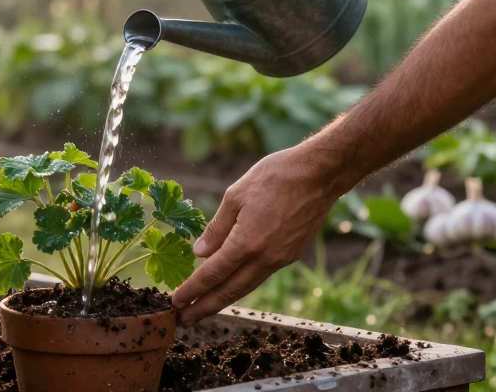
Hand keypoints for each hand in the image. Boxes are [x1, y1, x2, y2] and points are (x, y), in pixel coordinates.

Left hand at [171, 145, 340, 326]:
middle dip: (204, 308)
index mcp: (247, 242)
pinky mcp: (292, 254)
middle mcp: (265, 258)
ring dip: (222, 300)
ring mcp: (281, 259)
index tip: (175, 302)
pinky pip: (261, 274)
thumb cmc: (275, 177)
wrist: (319, 174)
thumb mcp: (236, 195)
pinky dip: (242, 283)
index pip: (212, 274)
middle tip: (182, 321)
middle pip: (229, 291)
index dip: (192, 290)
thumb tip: (200, 253)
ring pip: (247, 286)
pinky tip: (231, 283)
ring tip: (203, 309)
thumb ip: (217, 227)